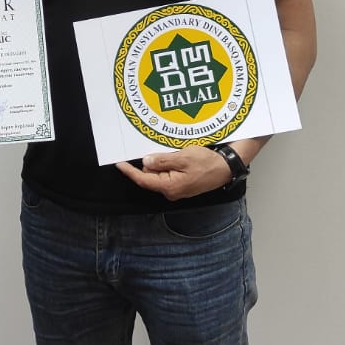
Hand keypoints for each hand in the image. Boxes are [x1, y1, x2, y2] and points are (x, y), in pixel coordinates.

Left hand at [115, 147, 243, 201]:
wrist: (225, 169)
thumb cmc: (207, 163)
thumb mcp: (184, 157)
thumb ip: (163, 161)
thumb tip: (145, 162)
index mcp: (169, 186)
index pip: (143, 180)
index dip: (129, 171)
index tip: (119, 163)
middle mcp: (171, 191)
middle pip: (150, 177)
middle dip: (146, 164)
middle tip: (147, 152)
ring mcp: (176, 189)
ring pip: (158, 175)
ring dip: (157, 164)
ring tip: (162, 153)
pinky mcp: (181, 184)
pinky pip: (167, 174)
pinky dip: (165, 165)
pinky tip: (169, 157)